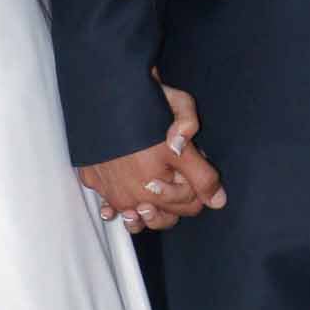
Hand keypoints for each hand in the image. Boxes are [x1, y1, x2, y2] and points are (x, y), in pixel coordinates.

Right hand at [76, 84, 225, 232]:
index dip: (197, 187)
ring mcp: (111, 192)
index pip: (192, 205)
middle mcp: (135, 197)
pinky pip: (107, 206)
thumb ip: (203, 172)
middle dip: (174, 202)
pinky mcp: (92, 180)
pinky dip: (115, 205)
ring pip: (136, 220)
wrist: (105, 89)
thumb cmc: (148, 106)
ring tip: (150, 197)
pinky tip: (124, 194)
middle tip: (175, 176)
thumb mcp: (187, 137)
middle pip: (165, 218)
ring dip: (145, 212)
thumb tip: (217, 200)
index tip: (192, 167)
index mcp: (160, 188)